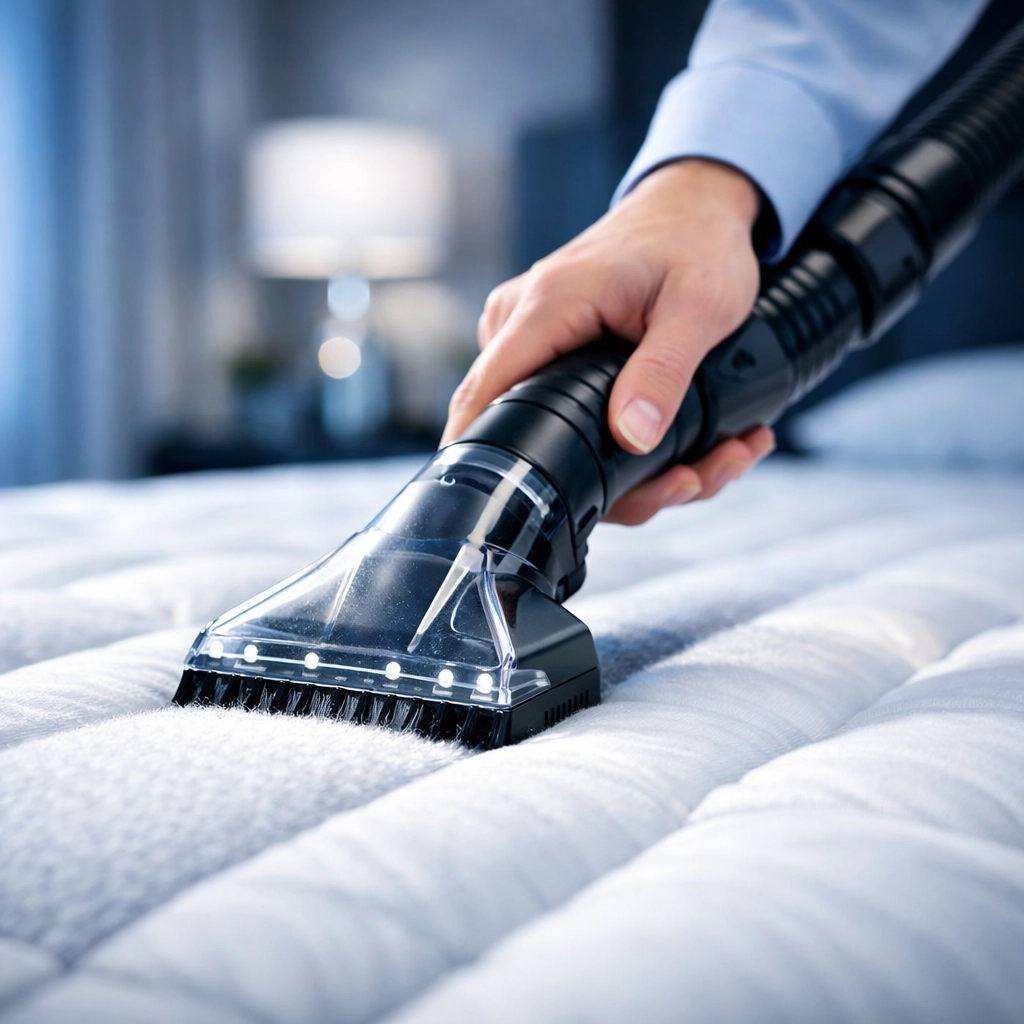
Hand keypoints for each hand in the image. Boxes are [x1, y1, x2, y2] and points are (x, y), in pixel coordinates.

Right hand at [441, 158, 775, 524]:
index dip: (482, 460)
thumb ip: (664, 371)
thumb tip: (631, 438)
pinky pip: (564, 410)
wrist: (694, 205)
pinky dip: (622, 441)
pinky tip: (692, 448)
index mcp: (547, 306)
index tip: (505, 509)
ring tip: (714, 463)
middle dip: (610, 485)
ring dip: (632, 472)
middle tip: (690, 482)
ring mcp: (531, 334)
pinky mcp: (548, 347)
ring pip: (552, 430)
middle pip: (524, 431)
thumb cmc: (697, 241)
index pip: (485, 396)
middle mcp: (523, 320)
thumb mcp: (701, 305)